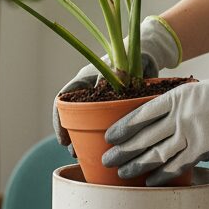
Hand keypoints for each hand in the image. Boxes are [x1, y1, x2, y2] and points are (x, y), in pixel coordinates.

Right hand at [52, 16, 181, 145]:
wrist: (150, 52)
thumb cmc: (135, 55)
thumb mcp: (123, 64)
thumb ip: (111, 75)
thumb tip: (100, 88)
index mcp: (86, 78)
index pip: (63, 99)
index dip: (58, 120)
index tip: (63, 139)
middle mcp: (90, 90)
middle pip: (71, 115)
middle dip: (69, 135)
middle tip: (73, 152)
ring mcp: (102, 99)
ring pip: (87, 121)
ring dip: (83, 139)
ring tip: (85, 155)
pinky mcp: (116, 106)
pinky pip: (105, 123)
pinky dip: (103, 136)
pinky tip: (107, 148)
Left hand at [102, 68, 208, 185]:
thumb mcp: (195, 93)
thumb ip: (176, 110)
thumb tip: (164, 131)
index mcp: (174, 98)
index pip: (140, 114)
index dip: (122, 127)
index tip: (109, 137)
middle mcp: (179, 116)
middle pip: (143, 136)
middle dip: (122, 150)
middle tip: (106, 160)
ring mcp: (191, 133)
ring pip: (156, 153)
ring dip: (136, 165)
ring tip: (122, 174)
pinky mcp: (204, 149)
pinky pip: (178, 165)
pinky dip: (162, 175)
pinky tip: (150, 181)